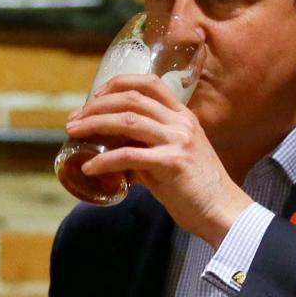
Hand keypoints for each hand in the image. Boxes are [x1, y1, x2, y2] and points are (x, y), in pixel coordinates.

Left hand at [65, 73, 252, 247]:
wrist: (222, 212)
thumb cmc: (196, 190)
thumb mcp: (172, 160)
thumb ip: (145, 151)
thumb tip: (114, 156)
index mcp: (182, 116)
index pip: (149, 84)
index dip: (117, 85)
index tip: (94, 97)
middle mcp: (180, 123)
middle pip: (130, 99)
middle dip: (96, 106)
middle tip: (74, 120)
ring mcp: (177, 141)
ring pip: (127, 121)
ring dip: (94, 125)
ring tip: (73, 133)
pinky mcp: (171, 163)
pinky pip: (128, 156)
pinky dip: (103, 161)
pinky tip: (89, 168)